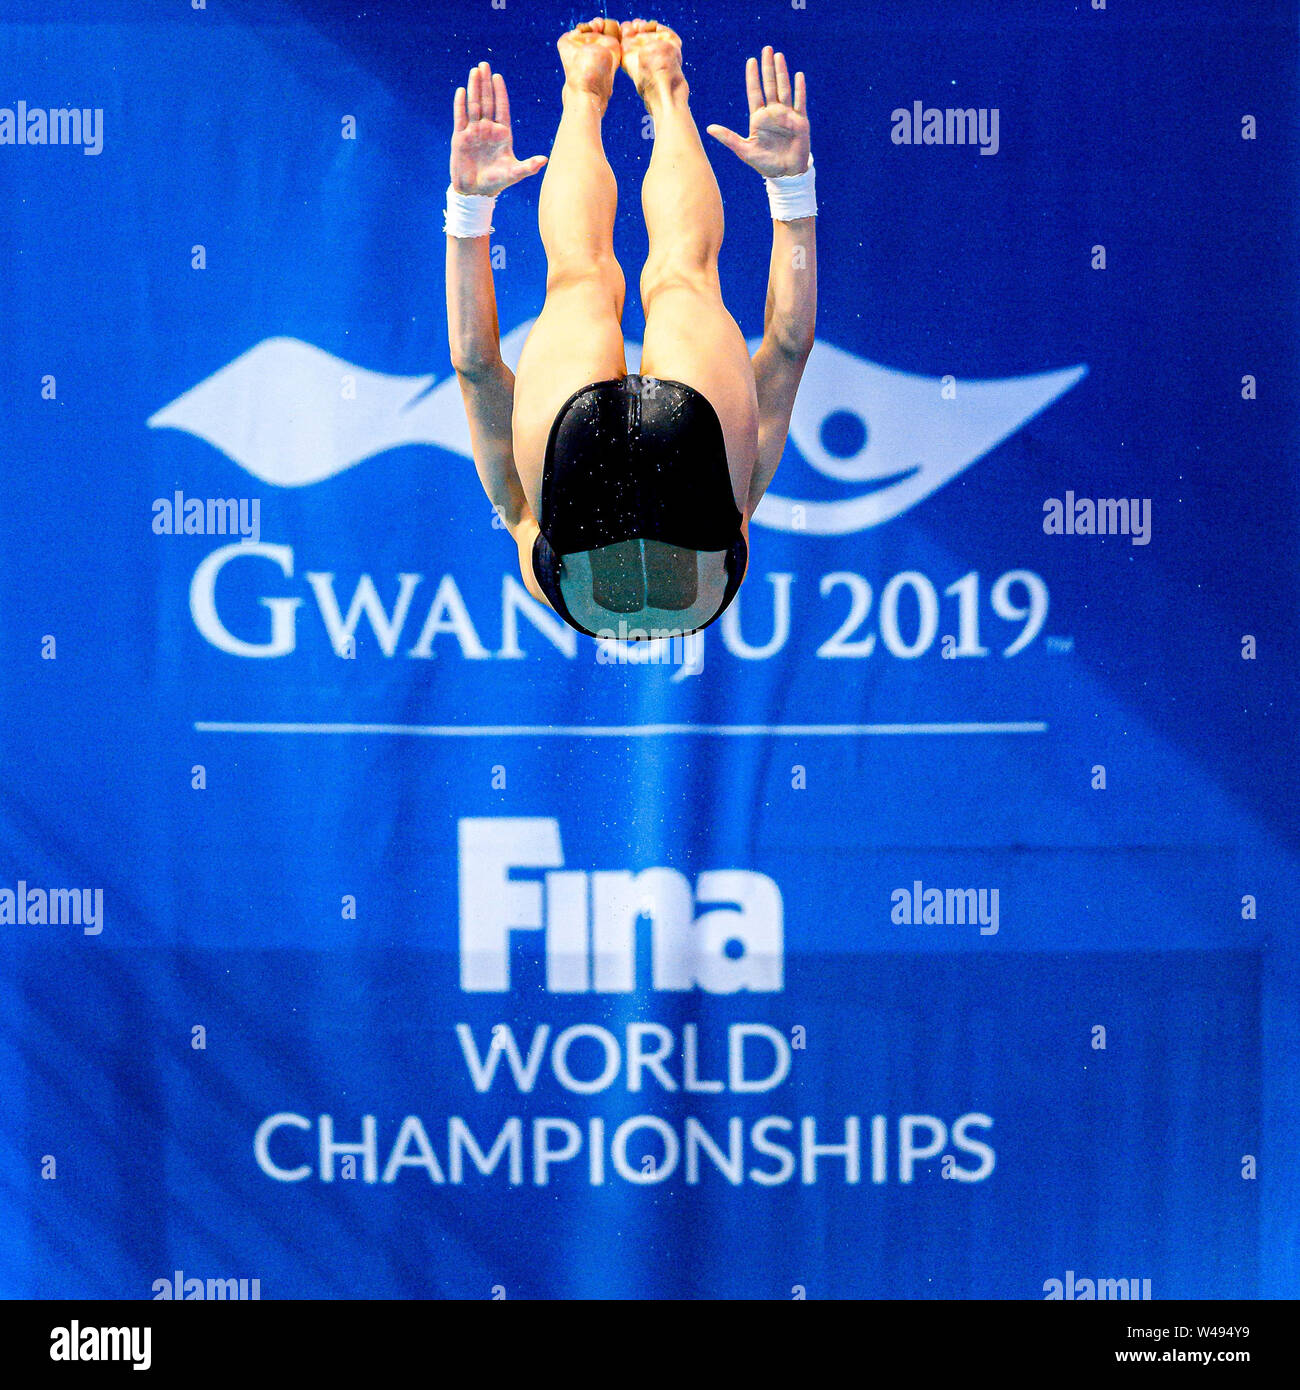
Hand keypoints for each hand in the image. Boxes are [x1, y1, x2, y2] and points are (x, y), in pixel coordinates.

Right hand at [451, 61, 546, 195]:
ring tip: (474, 71)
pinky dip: (460, 104)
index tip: (498, 77)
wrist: (476, 192)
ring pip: (474, 105)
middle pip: (487, 102)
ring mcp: (474, 132)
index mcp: (503, 134)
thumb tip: (545, 159)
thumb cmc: (497, 182)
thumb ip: (529, 166)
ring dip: (474, 88)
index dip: (500, 93)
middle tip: (484, 65)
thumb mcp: (515, 173)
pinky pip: (460, 117)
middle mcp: (488, 129)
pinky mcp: (460, 137)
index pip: (502, 108)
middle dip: (485, 83)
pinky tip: (461, 91)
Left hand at [706, 46, 809, 177]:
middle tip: (766, 49)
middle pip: (769, 85)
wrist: (785, 174)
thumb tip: (709, 128)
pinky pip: (799, 102)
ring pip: (784, 89)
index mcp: (758, 118)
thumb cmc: (764, 163)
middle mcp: (772, 113)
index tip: (750, 61)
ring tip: (779, 56)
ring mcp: (786, 115)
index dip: (752, 77)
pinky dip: (799, 89)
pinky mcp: (800, 121)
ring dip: (782, 73)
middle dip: (768, 68)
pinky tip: (798, 75)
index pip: (754, 92)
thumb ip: (728, 138)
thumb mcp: (744, 150)